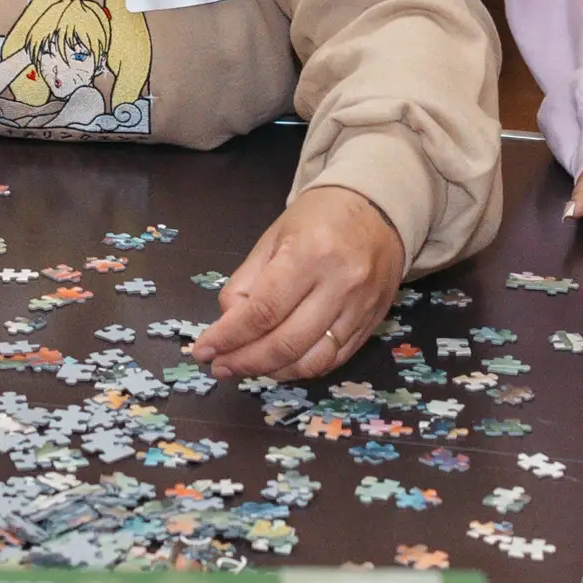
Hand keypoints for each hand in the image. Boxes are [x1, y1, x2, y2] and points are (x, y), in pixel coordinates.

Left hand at [192, 186, 403, 378]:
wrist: (379, 210)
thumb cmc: (319, 218)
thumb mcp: (273, 238)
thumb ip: (246, 283)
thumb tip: (226, 326)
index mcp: (309, 255)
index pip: (263, 312)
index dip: (229, 337)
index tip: (203, 350)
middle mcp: (339, 286)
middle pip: (285, 343)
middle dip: (245, 361)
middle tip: (220, 366)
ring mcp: (359, 309)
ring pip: (311, 361)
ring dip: (272, 372)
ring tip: (246, 368)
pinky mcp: (371, 324)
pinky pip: (333, 360)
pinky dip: (301, 369)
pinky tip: (279, 365)